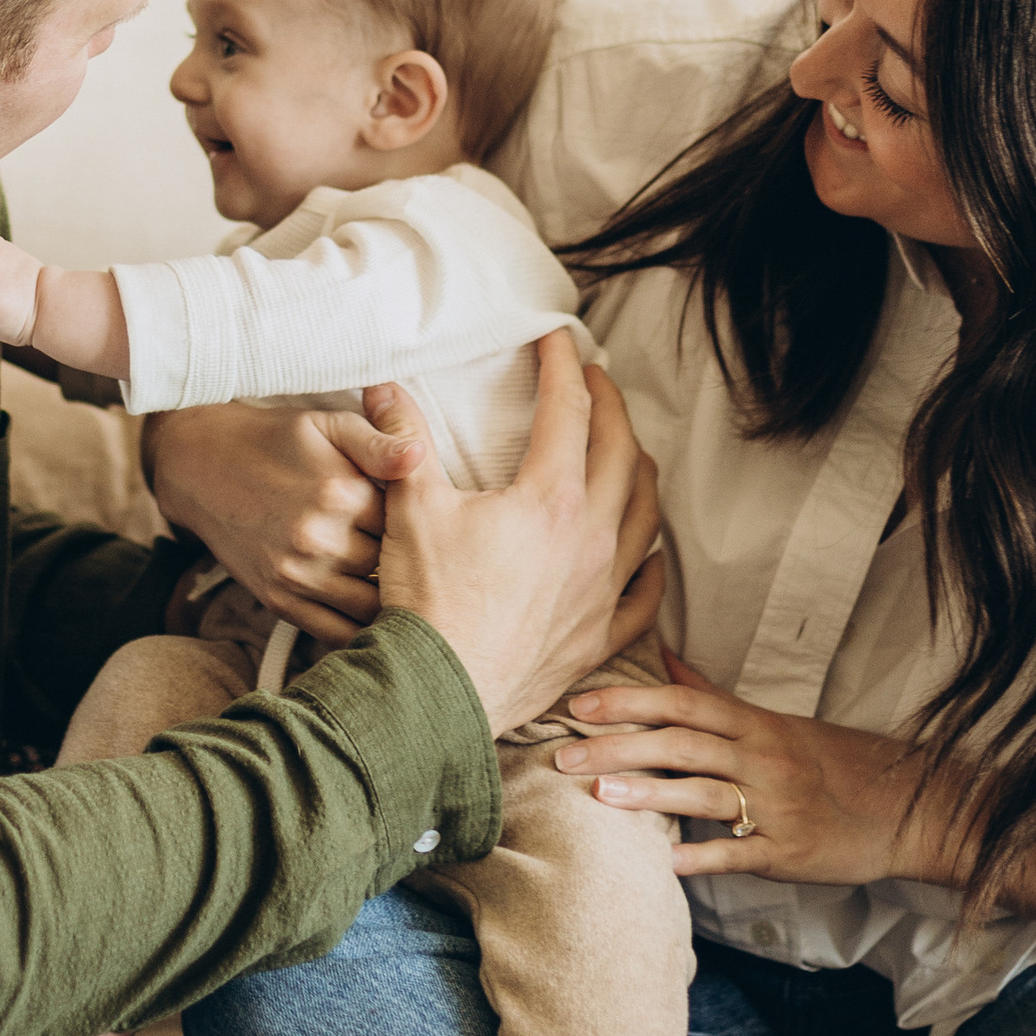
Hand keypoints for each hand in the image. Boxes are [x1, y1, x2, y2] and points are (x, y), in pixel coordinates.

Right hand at [147, 394, 430, 641]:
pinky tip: (372, 617)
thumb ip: (378, 441)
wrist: (201, 465)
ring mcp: (296, 574)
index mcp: (340, 492)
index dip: (419, 525)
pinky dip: (358, 629)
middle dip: (407, 565)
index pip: (408, 524)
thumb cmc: (275, 439)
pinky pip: (333, 631)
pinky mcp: (277, 599)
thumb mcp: (328, 425)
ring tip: (401, 591)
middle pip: (392, 568)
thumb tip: (418, 458)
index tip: (424, 524)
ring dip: (388, 600)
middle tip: (419, 562)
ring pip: (369, 605)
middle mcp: (319, 538)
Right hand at [379, 339, 661, 739]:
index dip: (561, 365)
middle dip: (610, 406)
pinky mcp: (600, 636)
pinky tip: (648, 553)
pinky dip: (652, 565)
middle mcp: (592, 539)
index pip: (568, 411)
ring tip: (625, 451)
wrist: (436, 696)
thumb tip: (384, 387)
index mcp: (550, 499)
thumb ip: (404, 442)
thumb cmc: (425, 604)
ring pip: (647, 516)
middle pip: (622, 452)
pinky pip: (647, 594)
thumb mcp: (410, 509)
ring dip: (639, 472)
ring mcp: (603, 590)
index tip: (555, 339)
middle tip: (594, 381)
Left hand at [556, 648, 957, 885]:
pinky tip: (664, 864)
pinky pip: (741, 855)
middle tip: (565, 757)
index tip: (579, 705)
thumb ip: (714, 696)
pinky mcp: (790, 852)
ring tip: (600, 797)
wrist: (903, 806)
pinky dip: (703, 858)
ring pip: (706, 796)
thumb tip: (665, 658)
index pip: (683, 704)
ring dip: (651, 796)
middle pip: (683, 745)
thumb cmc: (830, 761)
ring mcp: (778, 807)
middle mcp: (763, 759)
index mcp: (755, 724)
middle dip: (620, 748)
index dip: (629, 701)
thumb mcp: (775, 722)